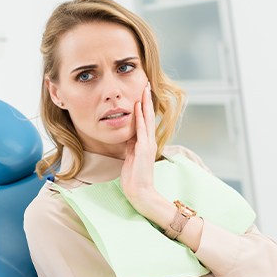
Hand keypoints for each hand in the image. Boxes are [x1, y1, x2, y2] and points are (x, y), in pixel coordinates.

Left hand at [120, 82, 158, 216]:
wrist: (140, 191)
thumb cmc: (134, 177)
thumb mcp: (131, 157)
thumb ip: (131, 145)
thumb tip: (128, 135)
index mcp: (145, 143)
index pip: (145, 120)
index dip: (143, 106)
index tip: (142, 93)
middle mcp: (149, 141)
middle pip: (148, 116)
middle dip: (146, 100)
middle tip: (146, 85)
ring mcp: (147, 145)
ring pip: (147, 120)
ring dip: (145, 104)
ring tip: (144, 90)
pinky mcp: (143, 150)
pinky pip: (141, 131)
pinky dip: (140, 118)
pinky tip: (138, 108)